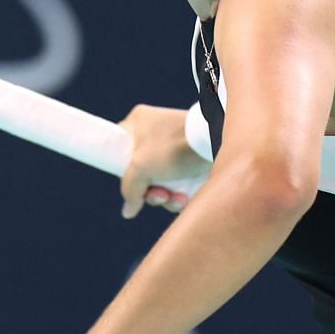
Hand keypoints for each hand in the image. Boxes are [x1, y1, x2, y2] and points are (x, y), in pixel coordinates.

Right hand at [118, 104, 207, 218]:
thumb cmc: (174, 147)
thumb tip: (128, 211)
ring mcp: (173, 145)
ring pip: (160, 179)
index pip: (118, 147)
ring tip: (176, 198)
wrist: (216, 142)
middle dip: (150, 191)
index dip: (121, 169)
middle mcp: (155, 131)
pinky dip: (179, 193)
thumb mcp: (141, 168)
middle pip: (141, 171)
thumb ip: (130, 190)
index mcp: (138, 122)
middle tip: (159, 195)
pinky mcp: (190, 158)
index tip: (131, 183)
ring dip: (165, 196)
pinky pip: (177, 180)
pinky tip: (185, 198)